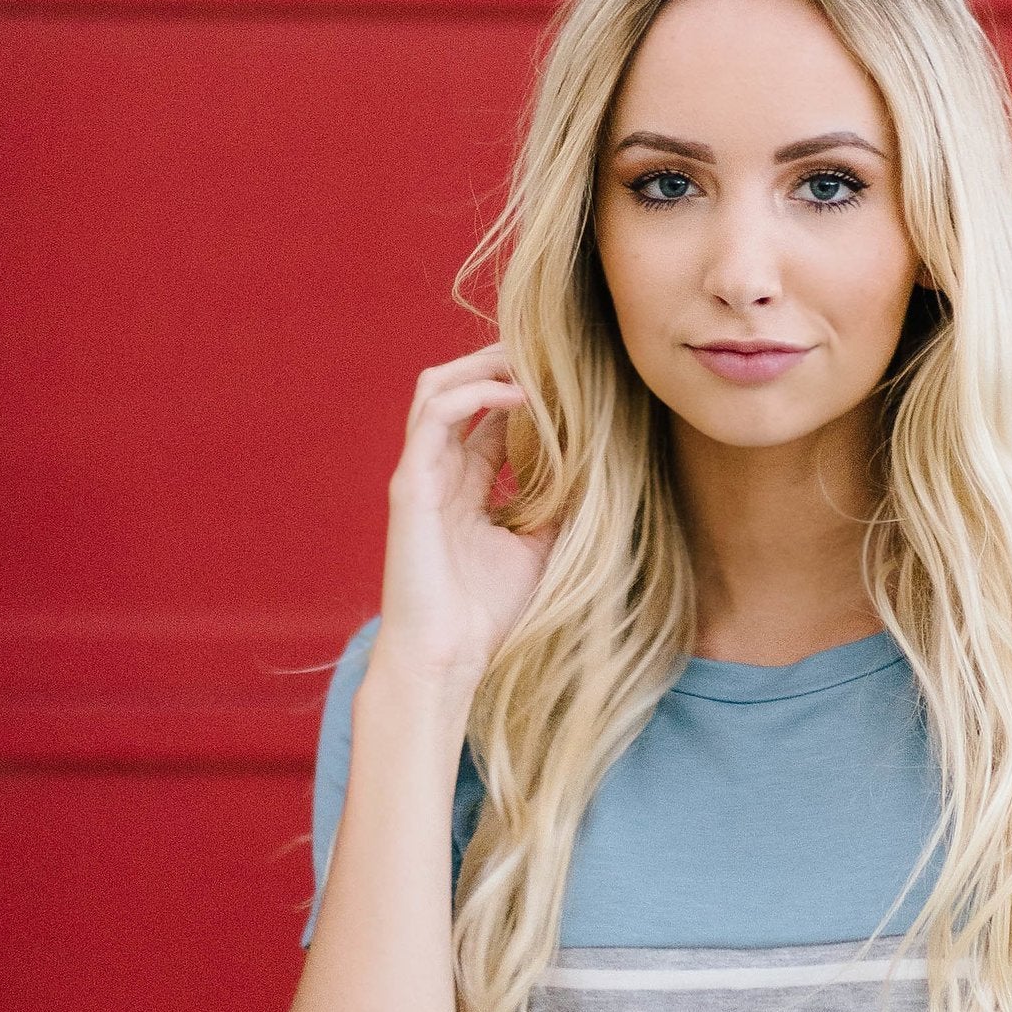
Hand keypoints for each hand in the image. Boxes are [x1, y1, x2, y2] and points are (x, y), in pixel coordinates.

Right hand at [375, 342, 554, 697]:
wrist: (447, 659)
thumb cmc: (488, 614)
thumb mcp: (540, 547)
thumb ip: (558, 506)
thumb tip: (601, 474)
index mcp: (462, 484)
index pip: (485, 415)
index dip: (522, 389)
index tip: (569, 378)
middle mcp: (438, 470)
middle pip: (457, 386)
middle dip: (499, 361)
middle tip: (549, 352)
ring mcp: (420, 474)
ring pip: (437, 387)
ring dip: (483, 365)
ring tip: (529, 360)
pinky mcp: (411, 485)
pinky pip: (434, 416)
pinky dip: (475, 395)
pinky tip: (519, 397)